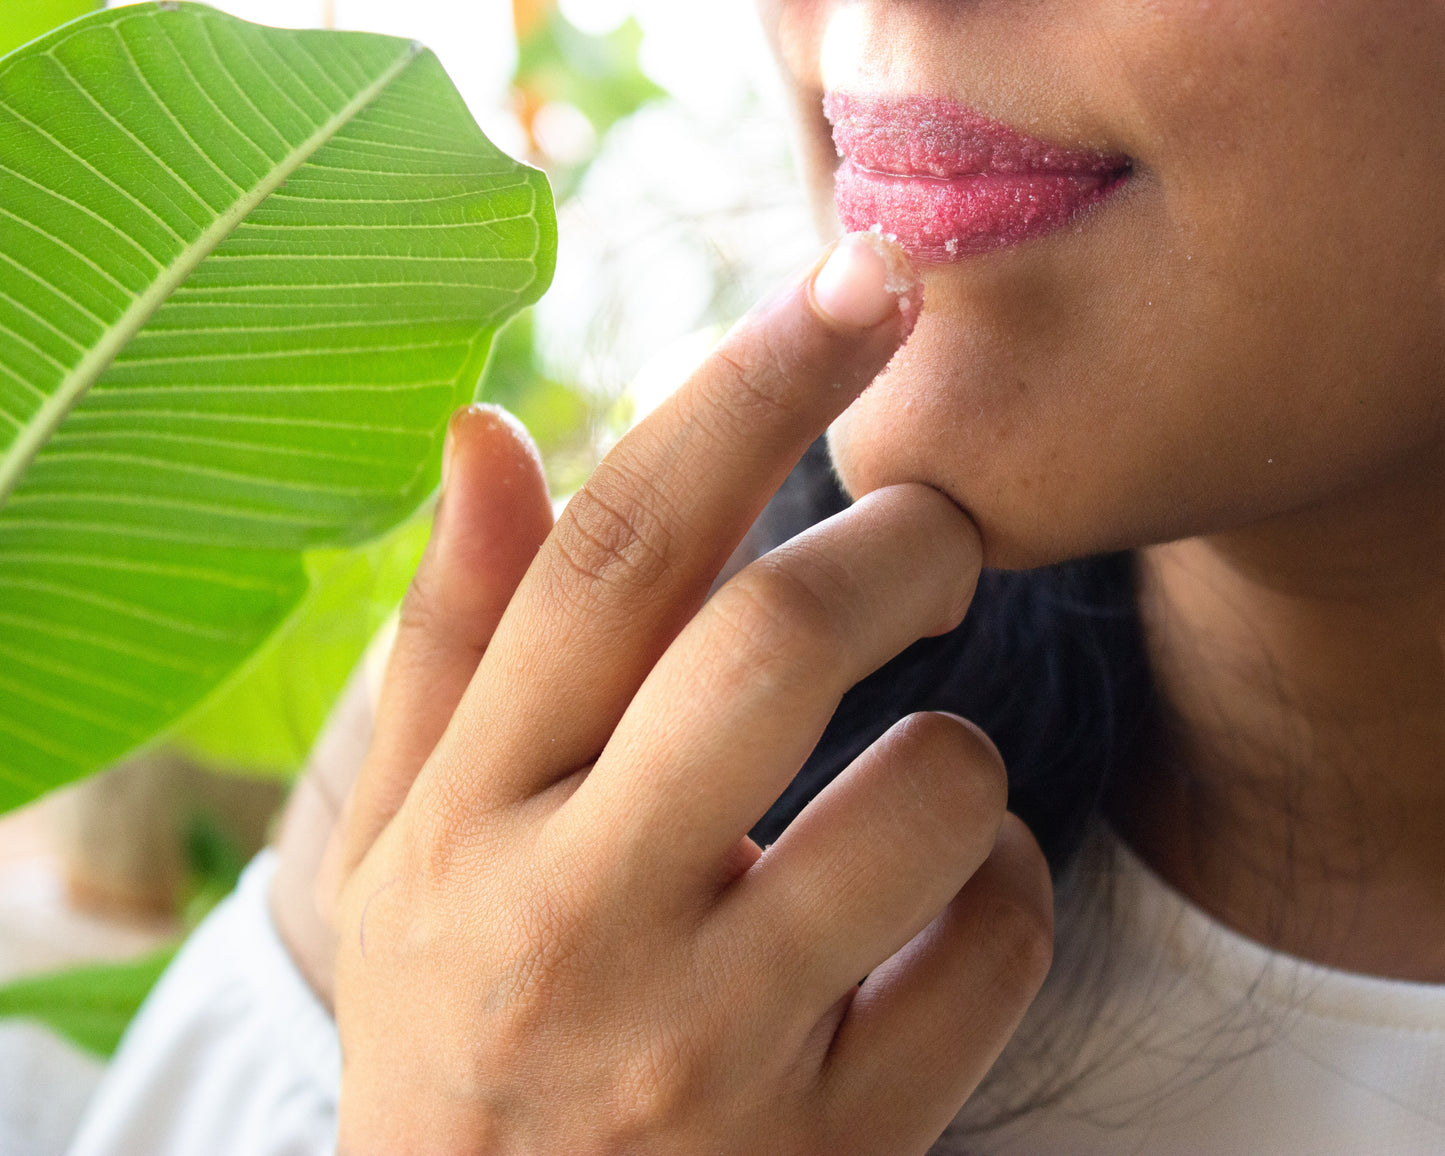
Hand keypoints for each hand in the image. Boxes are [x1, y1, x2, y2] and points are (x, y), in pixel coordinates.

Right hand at [328, 235, 1053, 1154]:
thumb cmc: (450, 1028)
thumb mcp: (405, 842)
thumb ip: (451, 638)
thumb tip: (488, 425)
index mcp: (467, 821)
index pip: (611, 556)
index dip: (743, 389)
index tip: (853, 281)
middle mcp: (577, 922)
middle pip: (774, 639)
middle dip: (899, 539)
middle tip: (933, 529)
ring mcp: (711, 1050)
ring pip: (925, 797)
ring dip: (963, 736)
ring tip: (926, 746)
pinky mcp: (833, 1152)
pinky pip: (996, 957)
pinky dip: (1011, 886)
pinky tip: (955, 890)